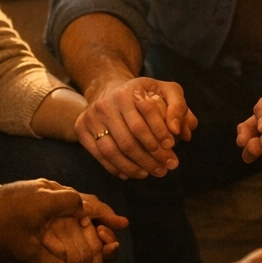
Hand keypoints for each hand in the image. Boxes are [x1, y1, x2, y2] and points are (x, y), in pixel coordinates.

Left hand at [0, 179, 128, 262]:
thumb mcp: (24, 251)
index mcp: (52, 200)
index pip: (86, 205)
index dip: (104, 216)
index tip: (120, 224)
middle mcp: (46, 189)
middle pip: (80, 197)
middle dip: (98, 211)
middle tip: (114, 222)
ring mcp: (34, 188)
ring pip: (66, 195)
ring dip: (81, 208)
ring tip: (92, 221)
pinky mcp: (24, 191)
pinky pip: (53, 196)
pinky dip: (65, 207)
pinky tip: (63, 217)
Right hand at [76, 76, 196, 180]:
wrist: (108, 88)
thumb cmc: (143, 94)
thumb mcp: (165, 90)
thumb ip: (179, 107)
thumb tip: (179, 132)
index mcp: (128, 91)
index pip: (146, 117)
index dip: (160, 134)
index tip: (172, 148)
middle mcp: (107, 103)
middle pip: (129, 139)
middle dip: (150, 158)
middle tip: (165, 169)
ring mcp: (92, 116)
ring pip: (112, 151)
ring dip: (133, 167)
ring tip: (149, 173)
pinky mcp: (82, 128)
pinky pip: (99, 155)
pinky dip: (115, 168)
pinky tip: (130, 173)